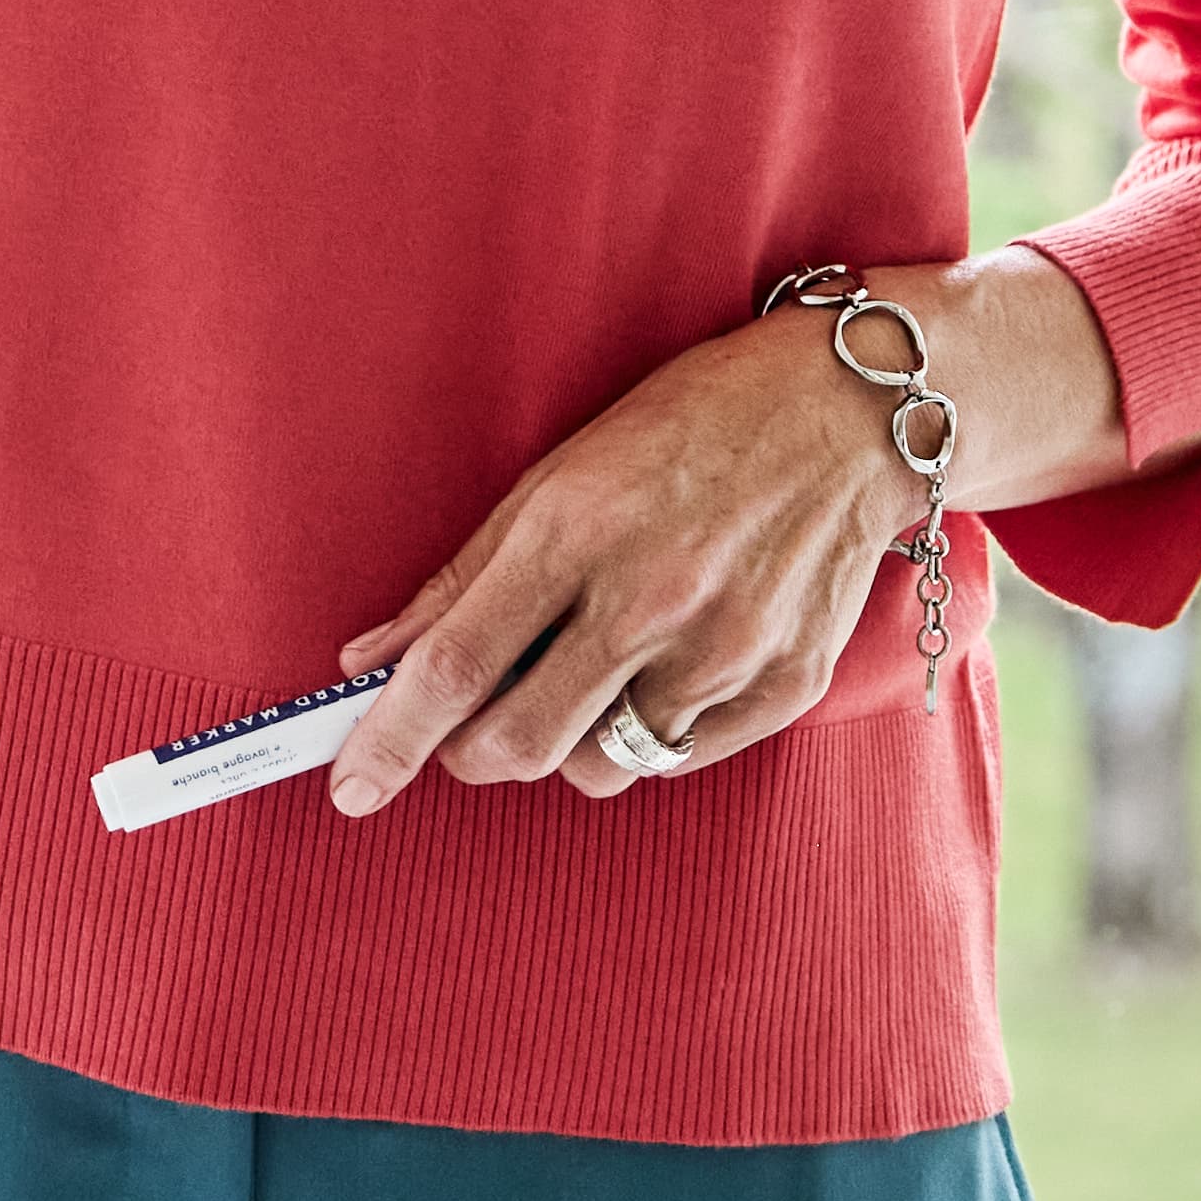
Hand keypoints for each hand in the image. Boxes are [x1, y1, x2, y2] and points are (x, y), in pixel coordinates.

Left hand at [320, 246, 1131, 814]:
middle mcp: (650, 600)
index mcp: (577, 531)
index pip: (457, 665)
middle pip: (518, 743)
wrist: (849, 412)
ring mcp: (724, 651)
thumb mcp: (559, 473)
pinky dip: (643, 736)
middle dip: (470, 752)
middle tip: (467, 723)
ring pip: (595, 767)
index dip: (391, 737)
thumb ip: (462, 579)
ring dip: (562, 742)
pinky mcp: (783, 687)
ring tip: (584, 670)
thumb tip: (367, 661)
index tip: (351, 789)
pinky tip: (658, 669)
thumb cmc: (689, 426)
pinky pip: (675, 760)